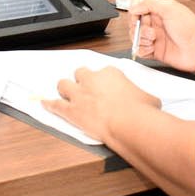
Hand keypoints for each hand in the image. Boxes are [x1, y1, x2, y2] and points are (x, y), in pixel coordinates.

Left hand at [43, 65, 158, 142]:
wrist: (129, 123)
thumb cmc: (141, 111)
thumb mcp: (149, 98)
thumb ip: (143, 97)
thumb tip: (148, 103)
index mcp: (110, 73)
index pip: (103, 72)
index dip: (103, 81)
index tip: (107, 88)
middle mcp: (92, 80)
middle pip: (80, 73)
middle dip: (82, 80)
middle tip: (86, 89)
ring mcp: (79, 95)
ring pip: (63, 85)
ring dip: (64, 89)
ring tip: (65, 93)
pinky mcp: (71, 111)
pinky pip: (55, 105)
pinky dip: (49, 104)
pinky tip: (44, 103)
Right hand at [127, 0, 194, 71]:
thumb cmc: (190, 28)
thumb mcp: (170, 7)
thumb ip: (149, 2)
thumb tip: (133, 6)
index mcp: (159, 11)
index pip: (138, 8)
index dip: (135, 12)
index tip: (138, 15)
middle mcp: (156, 24)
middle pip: (135, 23)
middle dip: (138, 27)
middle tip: (150, 29)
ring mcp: (155, 38)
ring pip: (136, 37)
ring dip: (141, 38)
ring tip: (153, 38)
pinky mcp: (155, 51)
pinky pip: (140, 50)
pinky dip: (143, 49)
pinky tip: (152, 47)